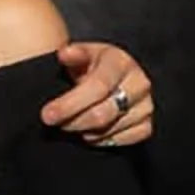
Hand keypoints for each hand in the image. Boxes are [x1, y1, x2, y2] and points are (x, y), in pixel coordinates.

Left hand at [39, 41, 154, 146]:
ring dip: (85, 132)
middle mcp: (139, 83)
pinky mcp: (147, 125)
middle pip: (103, 114)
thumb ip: (72, 54)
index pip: (97, 87)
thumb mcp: (81, 54)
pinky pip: (122, 141)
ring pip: (109, 130)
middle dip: (73, 122)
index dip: (69, 104)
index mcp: (121, 62)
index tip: (47, 115)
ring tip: (71, 124)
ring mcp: (146, 105)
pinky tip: (90, 131)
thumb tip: (64, 54)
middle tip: (55, 123)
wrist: (109, 78)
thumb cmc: (91, 66)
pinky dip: (102, 140)